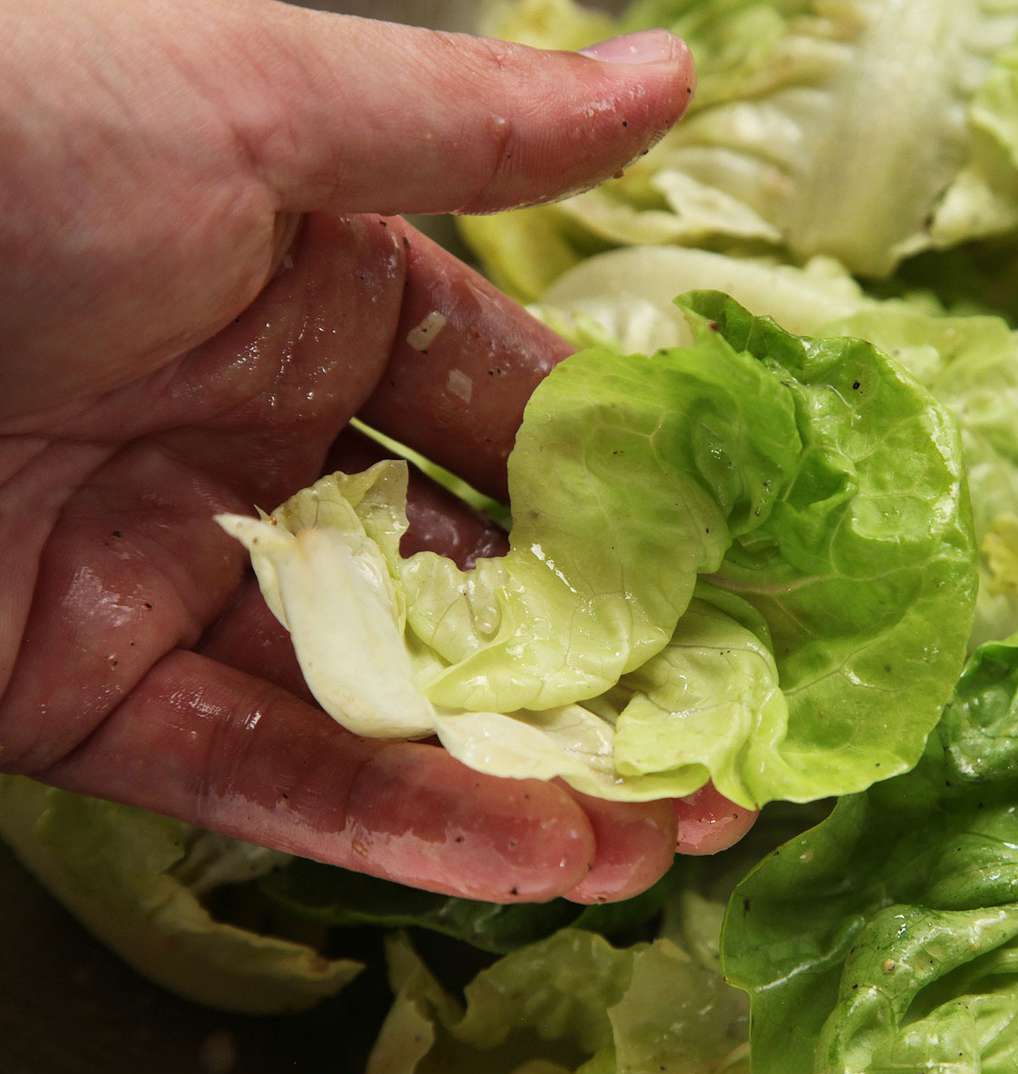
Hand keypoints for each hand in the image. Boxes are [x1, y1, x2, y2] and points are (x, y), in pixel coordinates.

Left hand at [0, 0, 753, 904]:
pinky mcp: (87, 694)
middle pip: (477, 577)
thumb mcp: (244, 110)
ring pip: (393, 697)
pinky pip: (269, 771)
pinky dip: (401, 823)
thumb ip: (468, 128)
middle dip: (610, 662)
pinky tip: (535, 861)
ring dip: (536, 776)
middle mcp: (266, 443)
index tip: (742, 569)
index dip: (639, 496)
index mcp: (318, 298)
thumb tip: (665, 79)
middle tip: (728, 734)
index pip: (519, 413)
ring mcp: (182, 576)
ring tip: (667, 836)